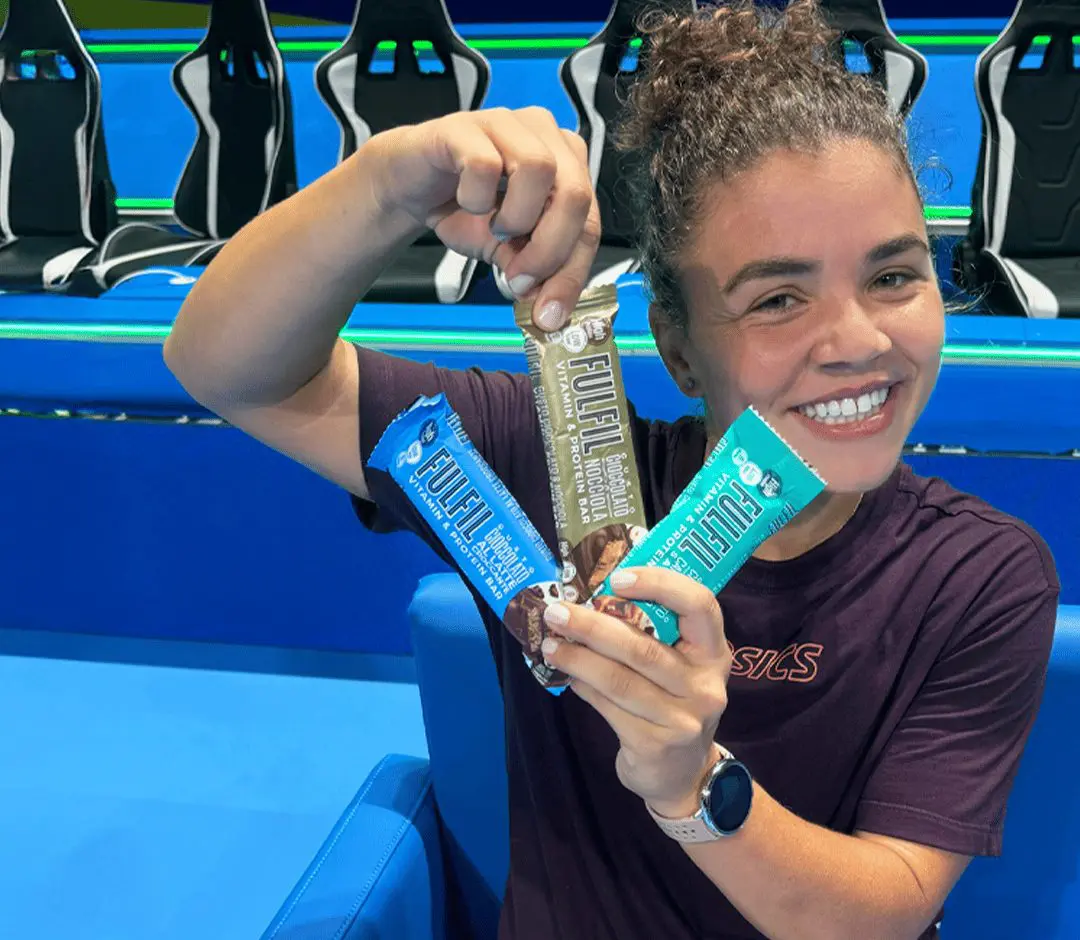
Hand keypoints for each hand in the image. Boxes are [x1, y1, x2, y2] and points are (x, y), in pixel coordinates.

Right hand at [366, 107, 600, 329]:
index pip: (589, 224)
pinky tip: (466, 203)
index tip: (547, 312)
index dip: (571, 273)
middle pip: (575, 195)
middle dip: (549, 251)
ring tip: (494, 228)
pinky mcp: (465, 126)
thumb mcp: (509, 252)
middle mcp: (547, 136)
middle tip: (518, 279)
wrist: (413, 188)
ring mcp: (508, 124)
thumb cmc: (467, 210)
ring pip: (539, 169)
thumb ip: (537, 274)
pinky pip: (484, 164)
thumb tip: (550, 312)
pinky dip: (475, 198)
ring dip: (516, 217)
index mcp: (570, 167)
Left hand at [540, 568, 732, 816]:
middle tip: (557, 612)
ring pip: (620, 680)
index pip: (700, 605)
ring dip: (578, 659)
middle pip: (643, 648)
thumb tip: (587, 600)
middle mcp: (705, 685)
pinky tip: (567, 676)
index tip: (617, 578)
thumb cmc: (673, 703)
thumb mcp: (680, 668)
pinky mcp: (656, 745)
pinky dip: (584, 688)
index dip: (660, 585)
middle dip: (593, 626)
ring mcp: (683, 719)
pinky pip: (610, 708)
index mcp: (714, 652)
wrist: (684, 775)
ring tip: (550, 644)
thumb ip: (651, 636)